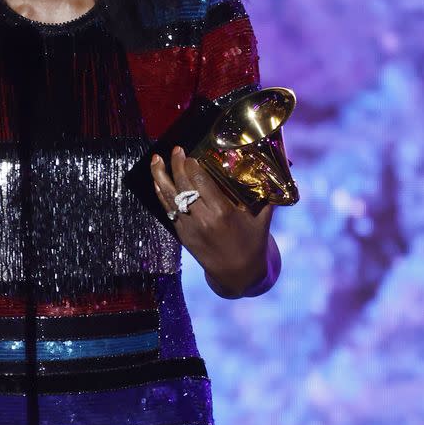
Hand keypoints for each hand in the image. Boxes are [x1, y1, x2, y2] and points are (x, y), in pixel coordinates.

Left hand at [150, 146, 274, 295]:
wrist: (238, 274)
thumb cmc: (253, 243)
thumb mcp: (262, 217)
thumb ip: (264, 192)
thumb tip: (268, 167)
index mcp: (223, 212)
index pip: (201, 182)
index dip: (192, 165)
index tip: (191, 153)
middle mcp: (203, 219)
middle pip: (183, 185)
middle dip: (176, 164)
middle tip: (176, 150)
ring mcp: (190, 228)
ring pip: (169, 198)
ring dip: (160, 176)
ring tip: (156, 159)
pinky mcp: (183, 235)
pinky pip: (168, 211)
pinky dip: (161, 195)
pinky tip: (158, 182)